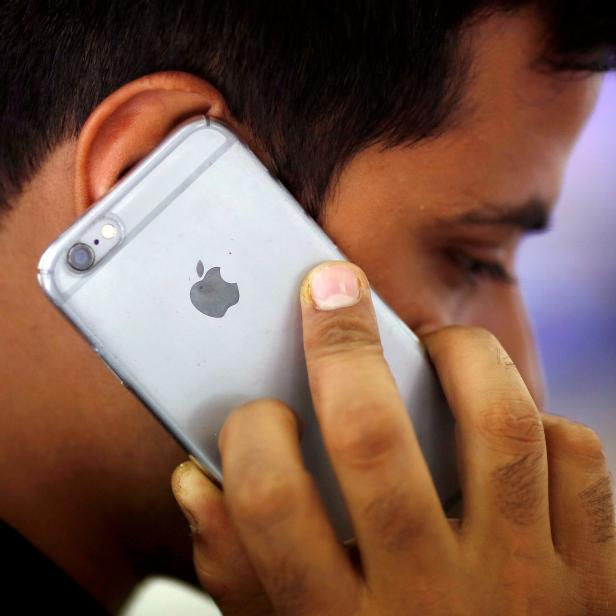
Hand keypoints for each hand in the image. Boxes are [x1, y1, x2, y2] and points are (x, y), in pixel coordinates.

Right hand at [172, 260, 615, 614]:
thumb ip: (238, 571)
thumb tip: (197, 482)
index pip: (271, 501)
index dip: (248, 435)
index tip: (254, 410)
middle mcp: (431, 603)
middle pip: (374, 440)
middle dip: (341, 344)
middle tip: (330, 286)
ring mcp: (526, 588)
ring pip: (500, 426)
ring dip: (460, 356)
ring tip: (431, 340)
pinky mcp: (596, 579)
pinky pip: (578, 462)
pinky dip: (543, 424)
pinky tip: (505, 426)